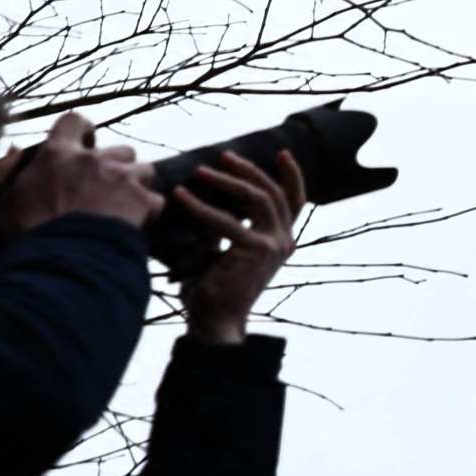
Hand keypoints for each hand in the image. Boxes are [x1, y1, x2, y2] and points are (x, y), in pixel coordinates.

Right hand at [0, 112, 163, 233]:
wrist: (62, 259)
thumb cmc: (29, 231)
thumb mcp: (5, 197)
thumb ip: (8, 169)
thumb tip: (15, 150)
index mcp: (58, 154)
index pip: (73, 121)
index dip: (83, 130)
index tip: (86, 142)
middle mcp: (93, 159)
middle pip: (119, 150)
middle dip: (118, 167)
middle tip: (105, 190)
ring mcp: (121, 177)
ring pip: (144, 171)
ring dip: (136, 187)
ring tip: (123, 208)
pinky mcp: (142, 200)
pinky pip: (155, 200)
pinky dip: (148, 211)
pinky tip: (135, 224)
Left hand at [168, 147, 304, 343]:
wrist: (216, 323)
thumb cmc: (214, 290)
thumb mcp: (225, 250)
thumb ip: (225, 227)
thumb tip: (206, 198)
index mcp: (281, 241)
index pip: (295, 201)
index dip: (291, 174)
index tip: (280, 152)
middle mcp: (284, 241)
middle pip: (274, 193)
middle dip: (250, 170)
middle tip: (224, 156)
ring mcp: (274, 245)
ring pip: (258, 198)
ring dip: (228, 181)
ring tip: (200, 171)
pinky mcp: (257, 250)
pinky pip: (227, 220)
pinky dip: (201, 207)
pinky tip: (181, 196)